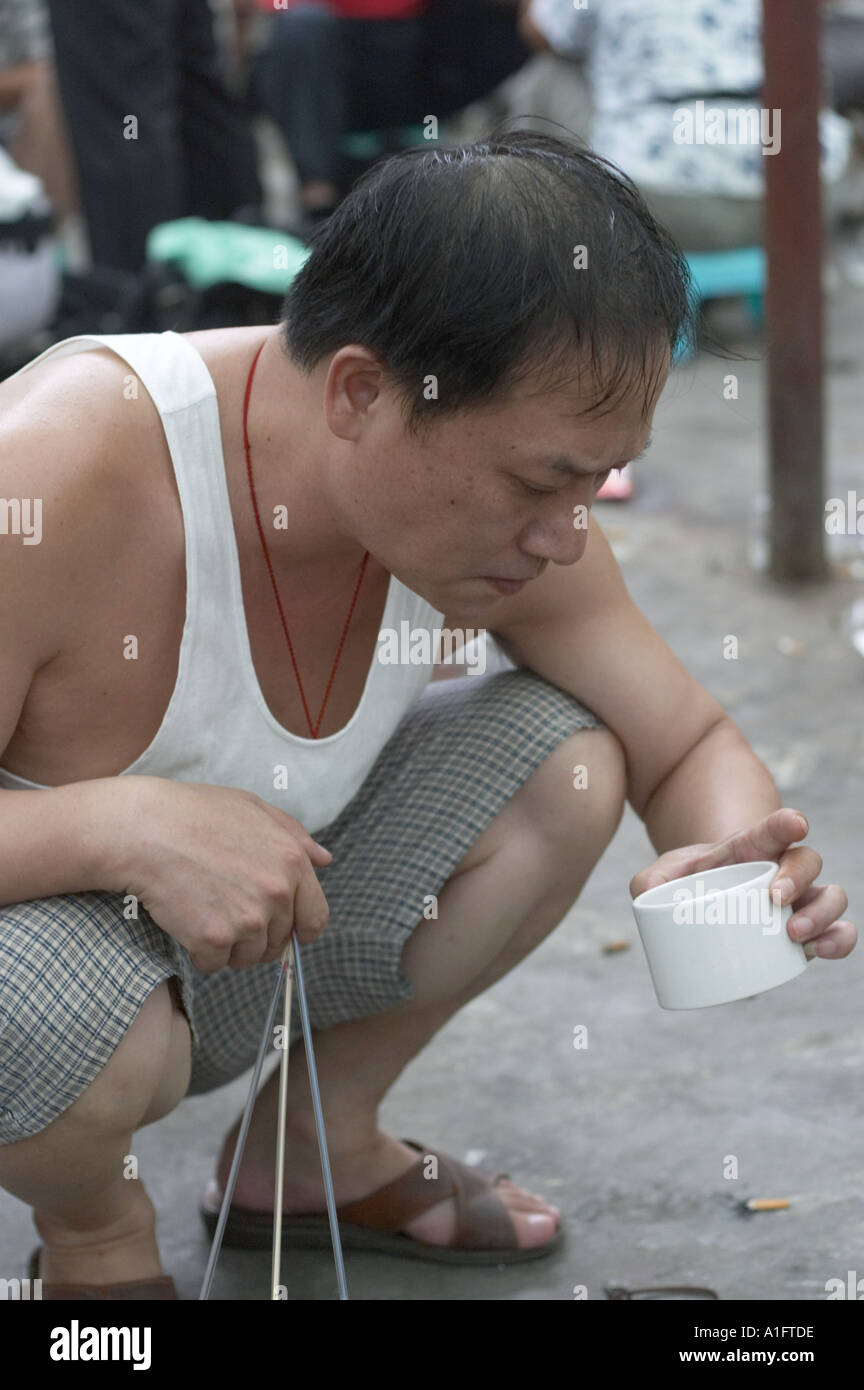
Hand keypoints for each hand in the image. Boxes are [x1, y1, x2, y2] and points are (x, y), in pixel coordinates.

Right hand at [112, 777, 333, 972]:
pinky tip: (186, 921)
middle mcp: (277, 894)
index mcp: (293, 862)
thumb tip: (325, 859)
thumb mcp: (253, 808)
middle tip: (228, 914)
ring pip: (248, 957)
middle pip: (279, 941)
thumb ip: (294, 835)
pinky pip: (215, 964)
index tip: (287, 933)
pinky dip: (201, 952)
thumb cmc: (194, 812)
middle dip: (259, 936)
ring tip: (206, 912)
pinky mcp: (214, 939)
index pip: (316, 917)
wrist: (144, 829)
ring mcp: (247, 919)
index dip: (301, 930)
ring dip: (230, 946)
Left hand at [629, 807, 855, 960]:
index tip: (796, 823)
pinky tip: (821, 951)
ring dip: (822, 915)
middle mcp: (784, 871)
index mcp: (754, 848)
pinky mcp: (807, 932)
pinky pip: (838, 933)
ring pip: (832, 897)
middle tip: (775, 900)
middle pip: (807, 862)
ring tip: (795, 935)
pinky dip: (837, 942)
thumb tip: (643, 893)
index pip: (774, 829)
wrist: (709, 906)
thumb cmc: (693, 883)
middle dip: (797, 878)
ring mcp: (801, 901)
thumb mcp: (666, 875)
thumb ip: (650, 880)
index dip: (785, 823)